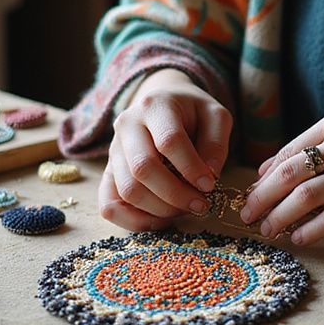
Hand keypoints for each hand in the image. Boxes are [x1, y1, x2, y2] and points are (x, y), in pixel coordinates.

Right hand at [99, 69, 233, 231]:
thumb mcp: (215, 116)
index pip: (169, 141)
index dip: (191, 168)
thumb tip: (210, 176)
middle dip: (175, 194)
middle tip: (200, 205)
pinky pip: (109, 205)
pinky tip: (161, 219)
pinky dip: (134, 221)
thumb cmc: (192, 112)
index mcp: (154, 107)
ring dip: (160, 209)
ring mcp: (113, 151)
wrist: (162, 103)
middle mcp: (127, 126)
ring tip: (184, 209)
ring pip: (127, 190)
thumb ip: (216, 143)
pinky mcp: (108, 173)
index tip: (210, 185)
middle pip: (143, 169)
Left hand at [238, 111, 323, 244]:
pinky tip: (299, 238)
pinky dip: (310, 230)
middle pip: (290, 174)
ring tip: (268, 230)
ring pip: (306, 198)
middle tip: (246, 216)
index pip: (289, 152)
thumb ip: (316, 146)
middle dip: (262, 198)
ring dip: (280, 217)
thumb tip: (268, 171)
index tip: (250, 194)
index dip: (264, 177)